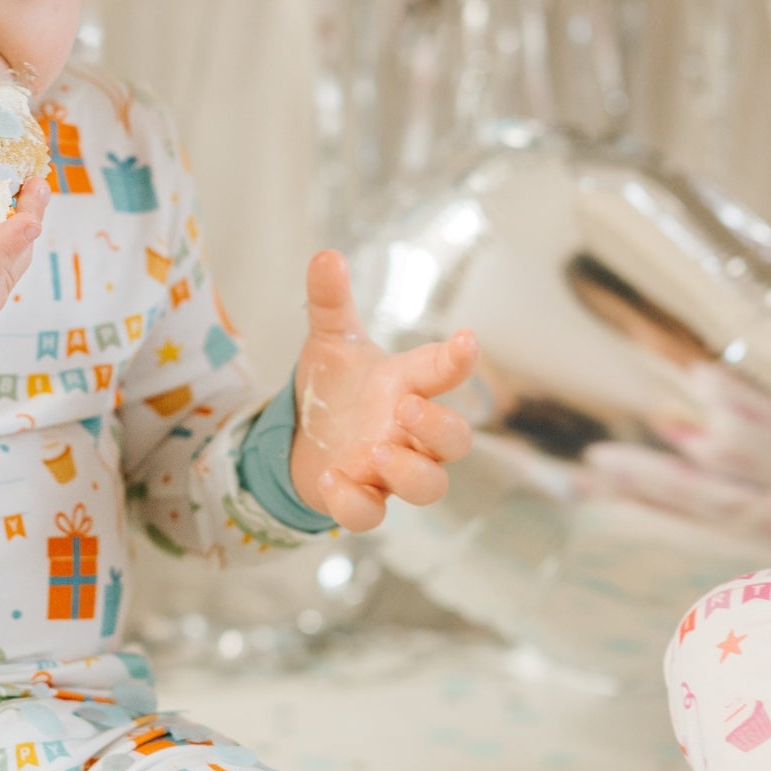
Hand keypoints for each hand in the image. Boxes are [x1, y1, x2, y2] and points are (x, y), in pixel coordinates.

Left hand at [288, 251, 478, 532]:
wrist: (303, 435)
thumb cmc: (336, 387)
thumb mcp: (330, 341)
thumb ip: (329, 302)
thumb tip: (325, 255)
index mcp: (408, 387)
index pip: (445, 372)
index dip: (459, 359)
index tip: (466, 340)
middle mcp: (409, 433)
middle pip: (455, 441)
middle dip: (439, 427)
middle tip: (407, 409)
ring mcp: (387, 470)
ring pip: (429, 486)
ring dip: (410, 472)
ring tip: (377, 451)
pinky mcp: (360, 498)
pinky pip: (370, 515)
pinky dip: (355, 502)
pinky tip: (332, 479)